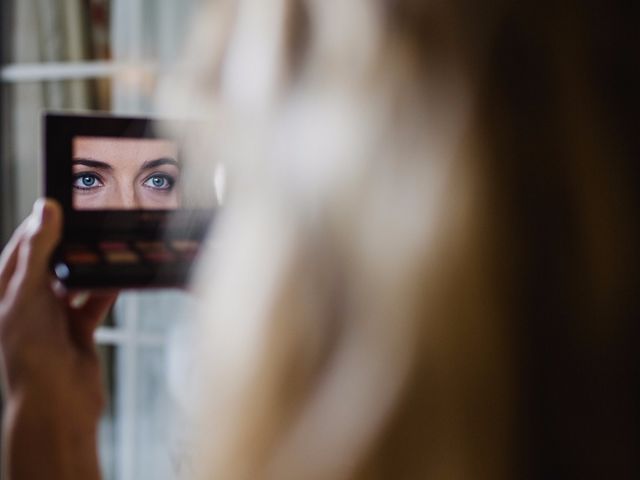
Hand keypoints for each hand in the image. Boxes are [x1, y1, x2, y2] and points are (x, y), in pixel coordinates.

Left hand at [0, 199, 116, 479]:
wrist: (58, 403)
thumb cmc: (31, 353)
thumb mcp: (30, 292)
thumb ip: (40, 250)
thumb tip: (45, 210)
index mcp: (3, 294)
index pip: (19, 250)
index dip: (38, 228)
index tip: (59, 206)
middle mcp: (26, 305)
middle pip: (50, 265)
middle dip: (69, 249)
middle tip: (89, 227)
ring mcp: (52, 319)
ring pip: (74, 284)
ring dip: (89, 272)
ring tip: (105, 253)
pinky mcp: (77, 331)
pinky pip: (93, 304)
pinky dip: (104, 293)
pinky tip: (116, 281)